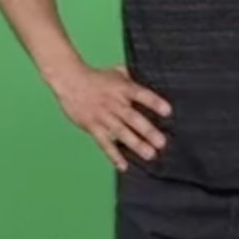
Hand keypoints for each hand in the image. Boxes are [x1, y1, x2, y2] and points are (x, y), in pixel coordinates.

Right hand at [50, 65, 170, 171]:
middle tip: (161, 143)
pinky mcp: (93, 127)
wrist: (70, 81)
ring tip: (149, 154)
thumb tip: (153, 78)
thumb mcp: (117, 72)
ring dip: (135, 144)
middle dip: (147, 131)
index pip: (141, 94)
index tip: (167, 112)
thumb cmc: (97, 77)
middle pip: (132, 118)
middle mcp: (114, 103)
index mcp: (123, 89)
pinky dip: (113, 155)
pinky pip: (104, 143)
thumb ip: (134, 77)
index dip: (154, 102)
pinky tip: (123, 166)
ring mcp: (103, 116)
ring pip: (121, 132)